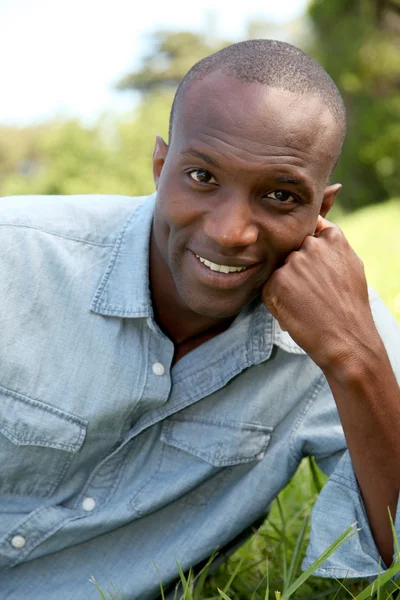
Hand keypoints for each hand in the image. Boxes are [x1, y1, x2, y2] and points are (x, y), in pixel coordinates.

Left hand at [262, 216, 376, 369]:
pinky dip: (277, 298)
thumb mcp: (351, 265)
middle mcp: (310, 246)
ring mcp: (292, 263)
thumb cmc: (350, 305)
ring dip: (287, 284)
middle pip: (293, 252)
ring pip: (281, 269)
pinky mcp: (275, 282)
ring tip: (306, 303)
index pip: (310, 230)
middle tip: (313, 292)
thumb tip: (316, 227)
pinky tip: (295, 310)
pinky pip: (269, 286)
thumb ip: (332, 244)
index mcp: (332, 237)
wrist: (345, 339)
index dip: (309, 250)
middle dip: (298, 269)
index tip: (314, 266)